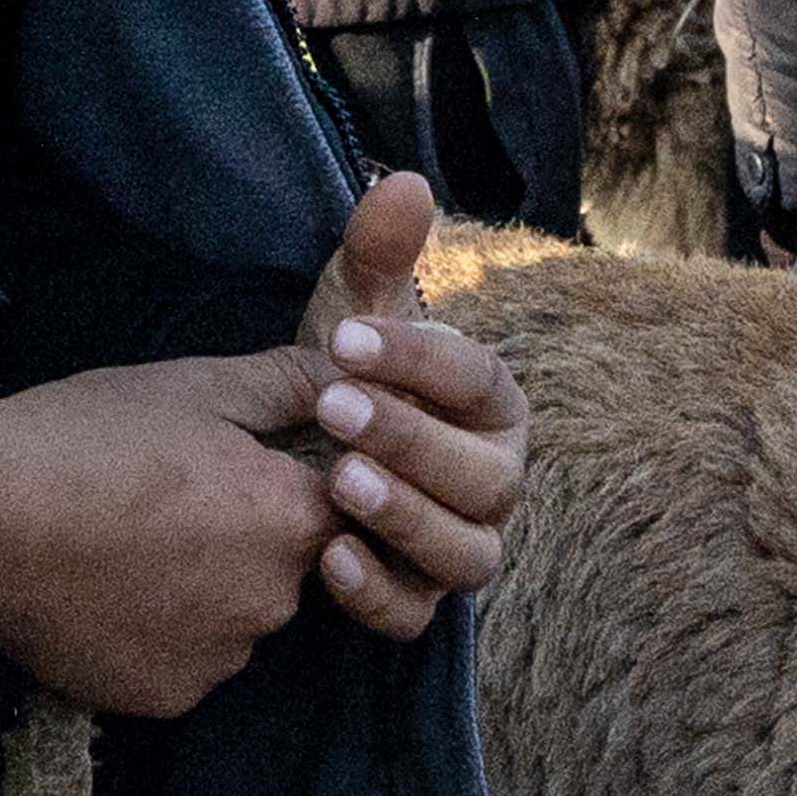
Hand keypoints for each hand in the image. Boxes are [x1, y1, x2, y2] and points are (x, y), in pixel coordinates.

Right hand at [0, 355, 346, 718]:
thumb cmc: (88, 440)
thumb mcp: (195, 386)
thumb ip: (290, 383)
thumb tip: (352, 378)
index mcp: (290, 519)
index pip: (337, 506)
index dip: (286, 481)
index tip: (231, 466)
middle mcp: (273, 600)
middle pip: (283, 565)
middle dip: (243, 536)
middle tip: (166, 500)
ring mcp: (219, 658)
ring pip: (233, 615)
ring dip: (202, 589)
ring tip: (127, 546)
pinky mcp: (166, 698)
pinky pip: (184, 660)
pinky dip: (158, 634)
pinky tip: (108, 594)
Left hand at [292, 170, 526, 637]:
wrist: (300, 461)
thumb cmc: (345, 379)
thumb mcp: (353, 317)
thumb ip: (377, 256)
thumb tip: (401, 180)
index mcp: (495, 406)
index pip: (480, 381)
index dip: (418, 360)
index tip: (343, 337)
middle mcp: (496, 482)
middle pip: (482, 475)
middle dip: (411, 440)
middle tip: (334, 408)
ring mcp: (463, 548)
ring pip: (464, 552)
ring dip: (404, 517)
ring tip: (335, 483)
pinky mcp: (420, 603)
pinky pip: (416, 615)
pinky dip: (377, 593)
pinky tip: (327, 558)